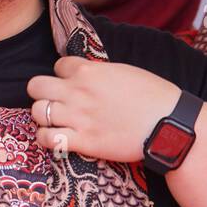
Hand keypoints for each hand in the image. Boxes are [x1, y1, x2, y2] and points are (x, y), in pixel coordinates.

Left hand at [27, 57, 179, 162]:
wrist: (171, 125)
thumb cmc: (154, 97)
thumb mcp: (125, 71)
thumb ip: (99, 71)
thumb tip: (85, 72)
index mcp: (89, 71)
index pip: (58, 66)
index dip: (63, 75)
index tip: (73, 84)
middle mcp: (78, 92)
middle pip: (35, 86)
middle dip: (42, 93)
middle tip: (55, 102)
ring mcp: (78, 116)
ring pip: (37, 111)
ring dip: (43, 116)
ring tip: (56, 121)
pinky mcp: (82, 141)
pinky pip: (46, 138)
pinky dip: (46, 138)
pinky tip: (57, 137)